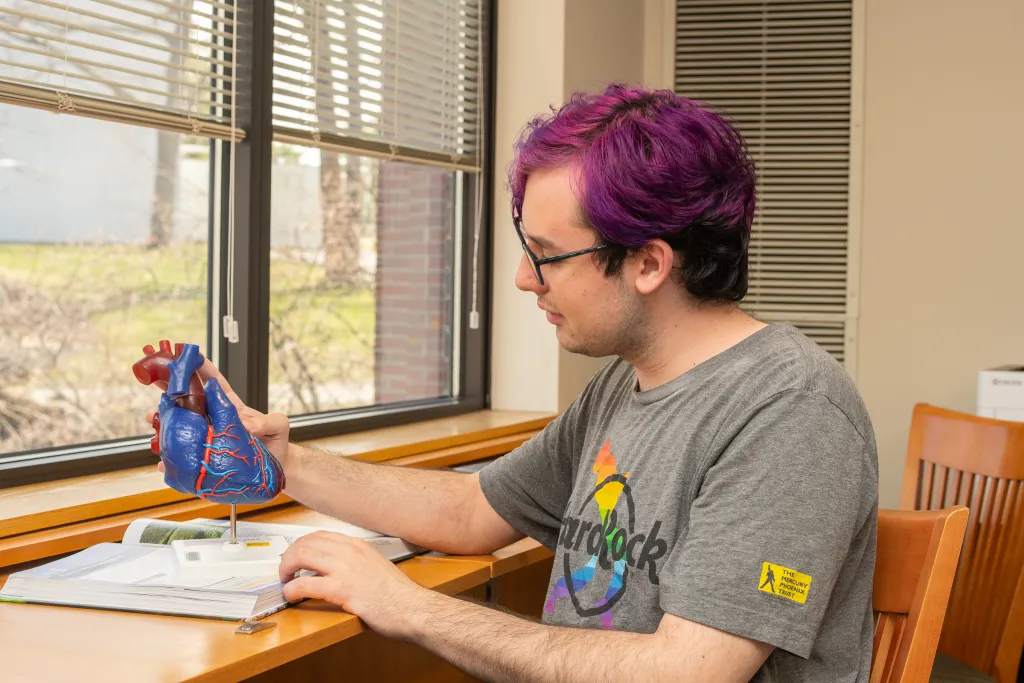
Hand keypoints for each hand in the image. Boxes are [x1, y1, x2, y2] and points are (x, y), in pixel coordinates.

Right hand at [136, 342, 289, 503]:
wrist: (275, 470)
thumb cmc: (275, 444)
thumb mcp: (278, 426)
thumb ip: (268, 422)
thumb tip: (246, 427)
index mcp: (231, 408)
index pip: (214, 384)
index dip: (201, 368)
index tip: (187, 355)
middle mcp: (215, 420)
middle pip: (189, 399)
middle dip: (171, 387)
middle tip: (153, 377)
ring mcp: (207, 438)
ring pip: (181, 425)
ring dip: (164, 420)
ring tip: (152, 417)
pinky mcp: (203, 459)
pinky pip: (184, 457)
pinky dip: (171, 458)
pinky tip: (162, 460)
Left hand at [278, 531, 424, 639]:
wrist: (411, 608)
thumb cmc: (397, 593)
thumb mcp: (376, 565)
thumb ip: (356, 562)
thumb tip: (335, 568)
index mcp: (357, 545)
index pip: (319, 535)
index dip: (301, 545)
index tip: (296, 557)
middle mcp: (349, 551)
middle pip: (306, 542)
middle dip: (289, 556)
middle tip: (286, 571)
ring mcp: (345, 569)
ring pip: (301, 556)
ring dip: (286, 569)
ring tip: (285, 581)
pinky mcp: (341, 589)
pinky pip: (305, 583)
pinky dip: (292, 589)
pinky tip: (291, 595)